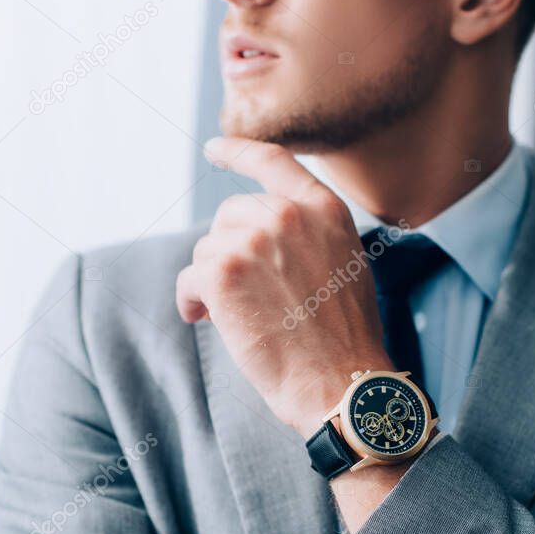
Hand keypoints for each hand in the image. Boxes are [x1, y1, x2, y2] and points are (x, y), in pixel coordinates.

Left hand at [176, 137, 394, 437]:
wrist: (341, 383)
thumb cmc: (344, 338)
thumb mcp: (344, 264)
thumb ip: (308, 233)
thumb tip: (258, 230)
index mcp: (323, 208)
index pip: (272, 161)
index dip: (238, 152)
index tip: (214, 149)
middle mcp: (287, 214)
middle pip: (230, 216)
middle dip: (230, 252)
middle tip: (245, 294)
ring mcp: (253, 240)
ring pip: (208, 249)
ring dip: (214, 282)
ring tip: (238, 317)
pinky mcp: (222, 272)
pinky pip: (190, 279)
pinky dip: (193, 302)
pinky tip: (207, 321)